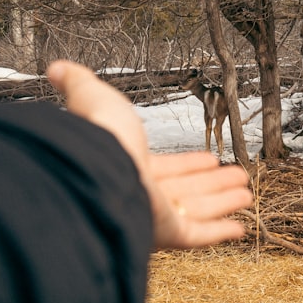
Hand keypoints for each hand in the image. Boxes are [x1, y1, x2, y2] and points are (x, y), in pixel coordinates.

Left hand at [46, 60, 251, 248]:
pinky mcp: (166, 233)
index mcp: (127, 165)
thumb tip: (55, 67)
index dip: (188, 164)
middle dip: (213, 184)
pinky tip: (241, 226)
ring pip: (198, 210)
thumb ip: (80, 84)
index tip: (209, 160)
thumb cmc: (97, 138)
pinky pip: (199, 235)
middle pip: (186, 190)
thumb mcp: (94, 98)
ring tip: (247, 194)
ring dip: (224, 202)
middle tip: (237, 177)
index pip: (164, 168)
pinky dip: (221, 232)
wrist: (96, 172)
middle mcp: (140, 193)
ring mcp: (154, 216)